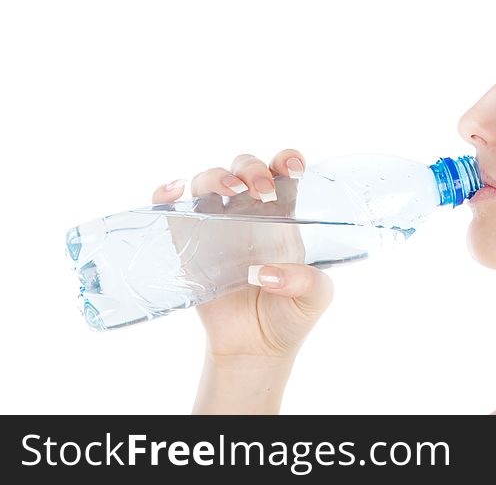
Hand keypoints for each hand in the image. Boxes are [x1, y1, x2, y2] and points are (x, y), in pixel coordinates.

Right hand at [151, 149, 334, 364]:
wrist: (255, 349)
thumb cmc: (290, 316)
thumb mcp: (315, 298)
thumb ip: (306, 281)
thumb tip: (265, 274)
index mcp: (283, 215)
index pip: (283, 172)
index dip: (287, 160)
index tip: (294, 167)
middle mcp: (249, 213)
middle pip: (244, 168)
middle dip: (252, 169)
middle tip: (263, 192)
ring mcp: (216, 226)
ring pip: (208, 181)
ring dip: (217, 177)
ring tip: (232, 192)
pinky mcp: (188, 245)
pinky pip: (172, 209)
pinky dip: (166, 193)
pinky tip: (175, 191)